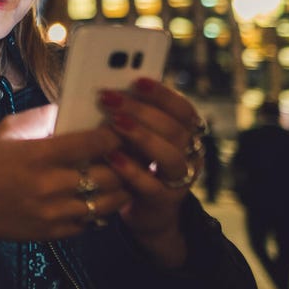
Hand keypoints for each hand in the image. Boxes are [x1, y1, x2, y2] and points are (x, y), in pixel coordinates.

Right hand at [0, 105, 126, 264]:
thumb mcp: (8, 129)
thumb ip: (42, 115)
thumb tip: (74, 105)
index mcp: (39, 154)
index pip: (94, 143)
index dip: (114, 135)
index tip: (120, 129)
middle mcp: (50, 185)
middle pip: (110, 173)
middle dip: (125, 161)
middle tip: (131, 153)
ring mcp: (55, 212)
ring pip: (109, 201)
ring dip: (121, 187)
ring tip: (124, 175)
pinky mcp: (57, 232)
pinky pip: (94, 221)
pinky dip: (103, 209)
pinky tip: (103, 196)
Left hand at [98, 77, 204, 265]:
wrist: (141, 208)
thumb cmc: (131, 159)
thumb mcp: (131, 134)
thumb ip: (127, 115)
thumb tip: (99, 90)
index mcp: (185, 132)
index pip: (183, 108)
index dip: (162, 94)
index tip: (137, 81)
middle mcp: (189, 153)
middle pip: (174, 128)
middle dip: (141, 111)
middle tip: (110, 98)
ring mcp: (179, 179)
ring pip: (170, 156)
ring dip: (142, 137)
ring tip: (114, 123)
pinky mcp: (164, 202)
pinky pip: (152, 186)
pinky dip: (132, 170)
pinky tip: (113, 157)